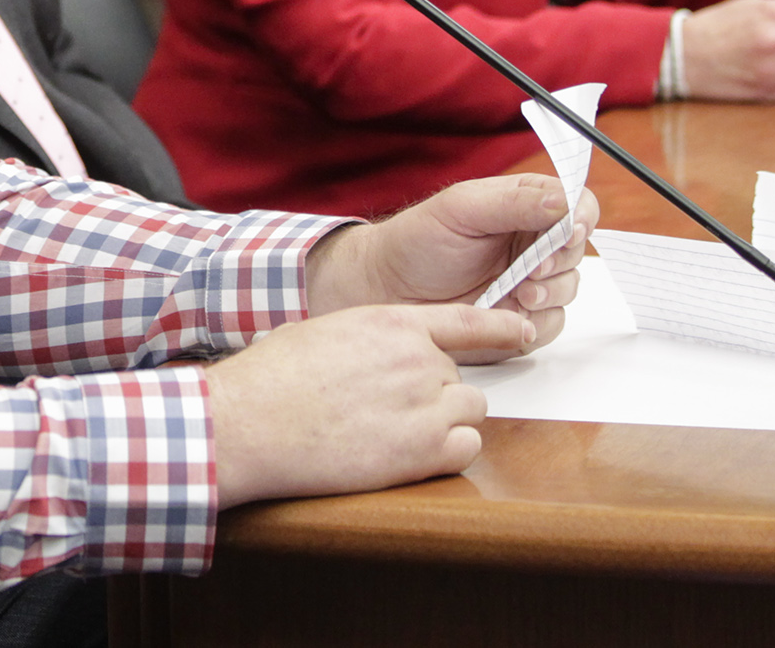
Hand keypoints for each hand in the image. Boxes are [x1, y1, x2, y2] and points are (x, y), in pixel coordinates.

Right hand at [204, 302, 529, 505]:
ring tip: (395, 432)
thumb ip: (370, 339)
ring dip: (444, 423)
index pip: (469, 320)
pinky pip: (467, 449)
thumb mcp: (325, 332)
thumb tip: (381, 352)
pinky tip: (407, 453)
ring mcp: (425, 405)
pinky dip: (447, 453)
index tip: (522, 330)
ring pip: (470, 412)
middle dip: (434, 394)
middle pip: (460, 378)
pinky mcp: (424, 452)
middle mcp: (418, 359)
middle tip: (388, 410)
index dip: (500, 326)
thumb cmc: (273, 378)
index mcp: (393, 322)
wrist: (252, 422)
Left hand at [307, 174, 597, 358]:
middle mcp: (532, 243)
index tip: (572, 229)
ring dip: (552, 291)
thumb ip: (514, 202)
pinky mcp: (521, 318)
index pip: (576, 204)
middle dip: (562, 259)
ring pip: (569, 288)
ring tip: (521, 291)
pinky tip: (512, 313)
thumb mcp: (461, 209)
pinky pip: (551, 324)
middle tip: (536, 267)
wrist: (385, 288)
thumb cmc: (417, 241)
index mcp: (524, 206)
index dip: (582, 216)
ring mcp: (530, 282)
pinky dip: (538, 321)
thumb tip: (564, 199)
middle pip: (577, 249)